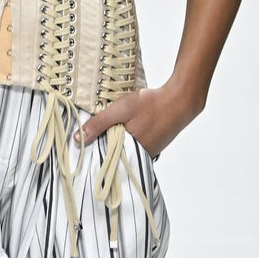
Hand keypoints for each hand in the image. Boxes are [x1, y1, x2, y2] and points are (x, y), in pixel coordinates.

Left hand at [74, 81, 201, 158]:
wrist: (180, 100)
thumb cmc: (151, 104)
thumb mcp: (121, 109)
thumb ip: (99, 123)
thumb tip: (78, 139)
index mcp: (131, 151)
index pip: (107, 158)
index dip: (96, 149)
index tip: (85, 144)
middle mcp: (141, 156)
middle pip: (117, 153)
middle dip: (108, 143)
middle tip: (101, 129)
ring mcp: (150, 150)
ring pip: (127, 147)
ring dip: (120, 138)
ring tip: (118, 123)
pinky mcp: (156, 144)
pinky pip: (138, 144)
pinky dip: (131, 135)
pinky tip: (131, 123)